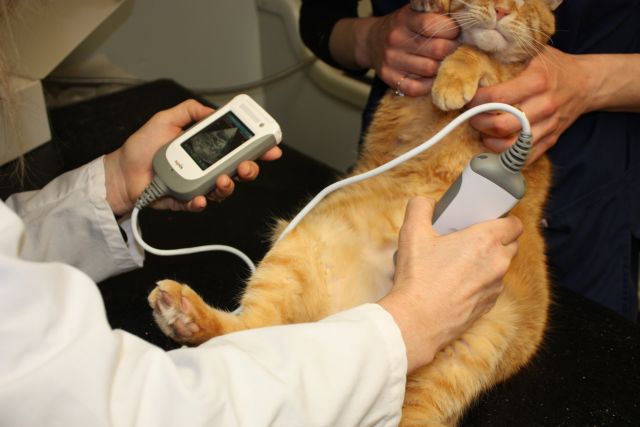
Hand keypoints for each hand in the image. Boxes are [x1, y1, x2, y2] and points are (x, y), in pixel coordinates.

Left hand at [104, 99, 281, 215]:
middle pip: (238, 172)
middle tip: (248, 166)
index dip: (256, 148)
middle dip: (249, 169)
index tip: (270, 146)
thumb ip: (189, 111)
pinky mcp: (185, 202)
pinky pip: (200, 205)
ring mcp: (198, 186)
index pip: (237, 148)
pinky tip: (200, 198)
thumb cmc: (142, 147)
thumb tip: (213, 110)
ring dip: (228, 186)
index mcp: (206, 149)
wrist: (121, 172)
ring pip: (224, 190)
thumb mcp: (166, 119)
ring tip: (223, 179)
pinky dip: (202, 202)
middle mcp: (206, 168)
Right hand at [365, 5, 458, 96]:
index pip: (434, 25)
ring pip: (431, 70)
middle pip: (437, 50)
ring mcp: (391, 61)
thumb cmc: (401, 27)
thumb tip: (464, 25)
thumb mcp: (414, 13)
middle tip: (455, 50)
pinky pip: (417, 88)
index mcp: (405, 19)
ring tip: (445, 62)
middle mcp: (396, 39)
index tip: (456, 33)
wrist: (371, 41)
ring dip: (443, 68)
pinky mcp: (390, 79)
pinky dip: (429, 85)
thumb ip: (435, 16)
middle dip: (452, 50)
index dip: (452, 30)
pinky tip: (432, 77)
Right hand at [378, 197, 521, 372]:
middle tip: (470, 237)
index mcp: (485, 241)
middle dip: (497, 239)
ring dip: (487, 262)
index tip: (488, 219)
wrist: (417, 321)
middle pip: (511, 244)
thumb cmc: (419, 277)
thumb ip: (420, 208)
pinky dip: (480, 282)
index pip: (514, 224)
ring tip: (460, 262)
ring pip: (500, 267)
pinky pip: (491, 287)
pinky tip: (456, 284)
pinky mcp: (488, 306)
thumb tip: (426, 202)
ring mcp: (495, 287)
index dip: (504, 219)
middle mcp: (498, 263)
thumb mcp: (412, 233)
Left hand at [467, 46, 589, 161]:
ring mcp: (549, 126)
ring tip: (482, 131)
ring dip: (489, 141)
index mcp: (538, 81)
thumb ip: (508, 56)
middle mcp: (545, 105)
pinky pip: (523, 158)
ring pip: (510, 146)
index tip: (469, 99)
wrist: (587, 83)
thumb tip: (475, 61)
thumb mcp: (535, 52)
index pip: (498, 97)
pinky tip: (496, 144)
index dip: (477, 101)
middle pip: (502, 125)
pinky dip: (505, 156)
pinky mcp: (551, 141)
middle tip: (472, 117)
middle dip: (479, 123)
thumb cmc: (555, 67)